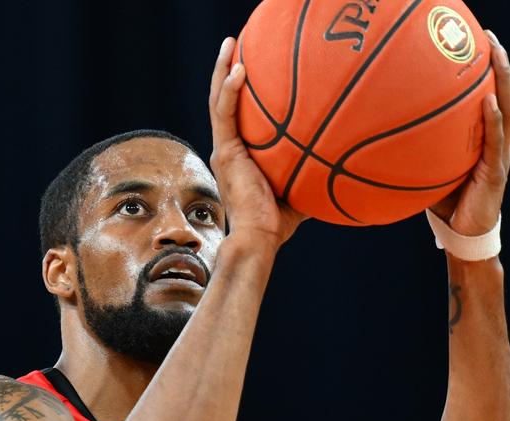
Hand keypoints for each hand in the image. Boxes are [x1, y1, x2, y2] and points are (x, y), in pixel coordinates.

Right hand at [209, 37, 306, 248]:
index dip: (240, 90)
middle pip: (223, 100)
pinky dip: (230, 91)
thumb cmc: (278, 220)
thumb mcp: (300, 189)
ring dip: (223, 70)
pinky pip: (224, 113)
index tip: (250, 66)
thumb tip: (344, 165)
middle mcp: (228, 147)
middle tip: (235, 44)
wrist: (260, 236)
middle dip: (227, 70)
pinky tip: (239, 69)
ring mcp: (224, 148)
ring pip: (218, 100)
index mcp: (240, 154)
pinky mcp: (225, 151)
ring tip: (230, 43)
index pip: (236, 114)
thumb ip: (312, 172)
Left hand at [431, 31, 509, 235]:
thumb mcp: (428, 169)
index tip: (475, 44)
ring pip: (506, 110)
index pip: (485, 98)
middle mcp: (494, 141)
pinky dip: (494, 121)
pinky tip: (490, 102)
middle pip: (501, 95)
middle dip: (498, 65)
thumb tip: (380, 136)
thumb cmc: (444, 200)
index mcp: (480, 139)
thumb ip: (416, 151)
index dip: (484, 73)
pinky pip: (496, 141)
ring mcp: (499, 154)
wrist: (460, 231)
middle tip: (489, 37)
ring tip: (497, 55)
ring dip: (504, 81)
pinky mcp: (496, 171)